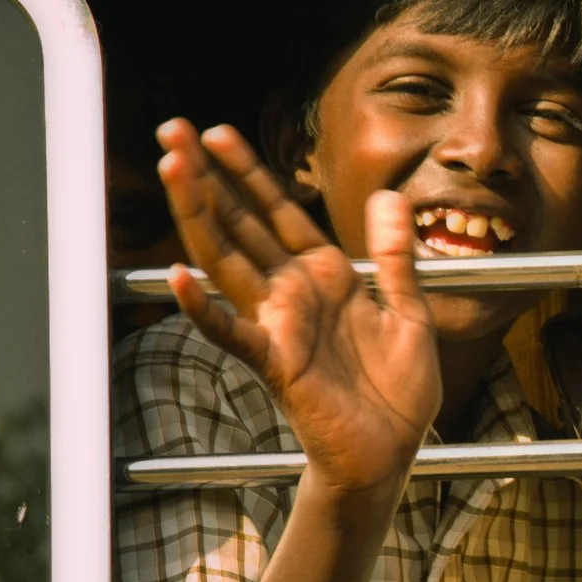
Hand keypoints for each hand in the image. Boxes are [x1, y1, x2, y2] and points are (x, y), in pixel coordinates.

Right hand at [155, 119, 437, 495]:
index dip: (249, 172)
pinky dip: (204, 308)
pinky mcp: (276, 363)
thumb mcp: (411, 312)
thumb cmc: (398, 391)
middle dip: (206, 177)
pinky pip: (232, 332)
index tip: (216, 132)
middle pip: (240, 223)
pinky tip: (180, 277)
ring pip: (227, 261)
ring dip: (198, 215)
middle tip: (170, 129)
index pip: (278, 212)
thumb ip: (397, 258)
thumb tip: (390, 196)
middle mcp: (294, 294)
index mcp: (326, 277)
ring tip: (172, 170)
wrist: (393, 453)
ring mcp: (279, 325)